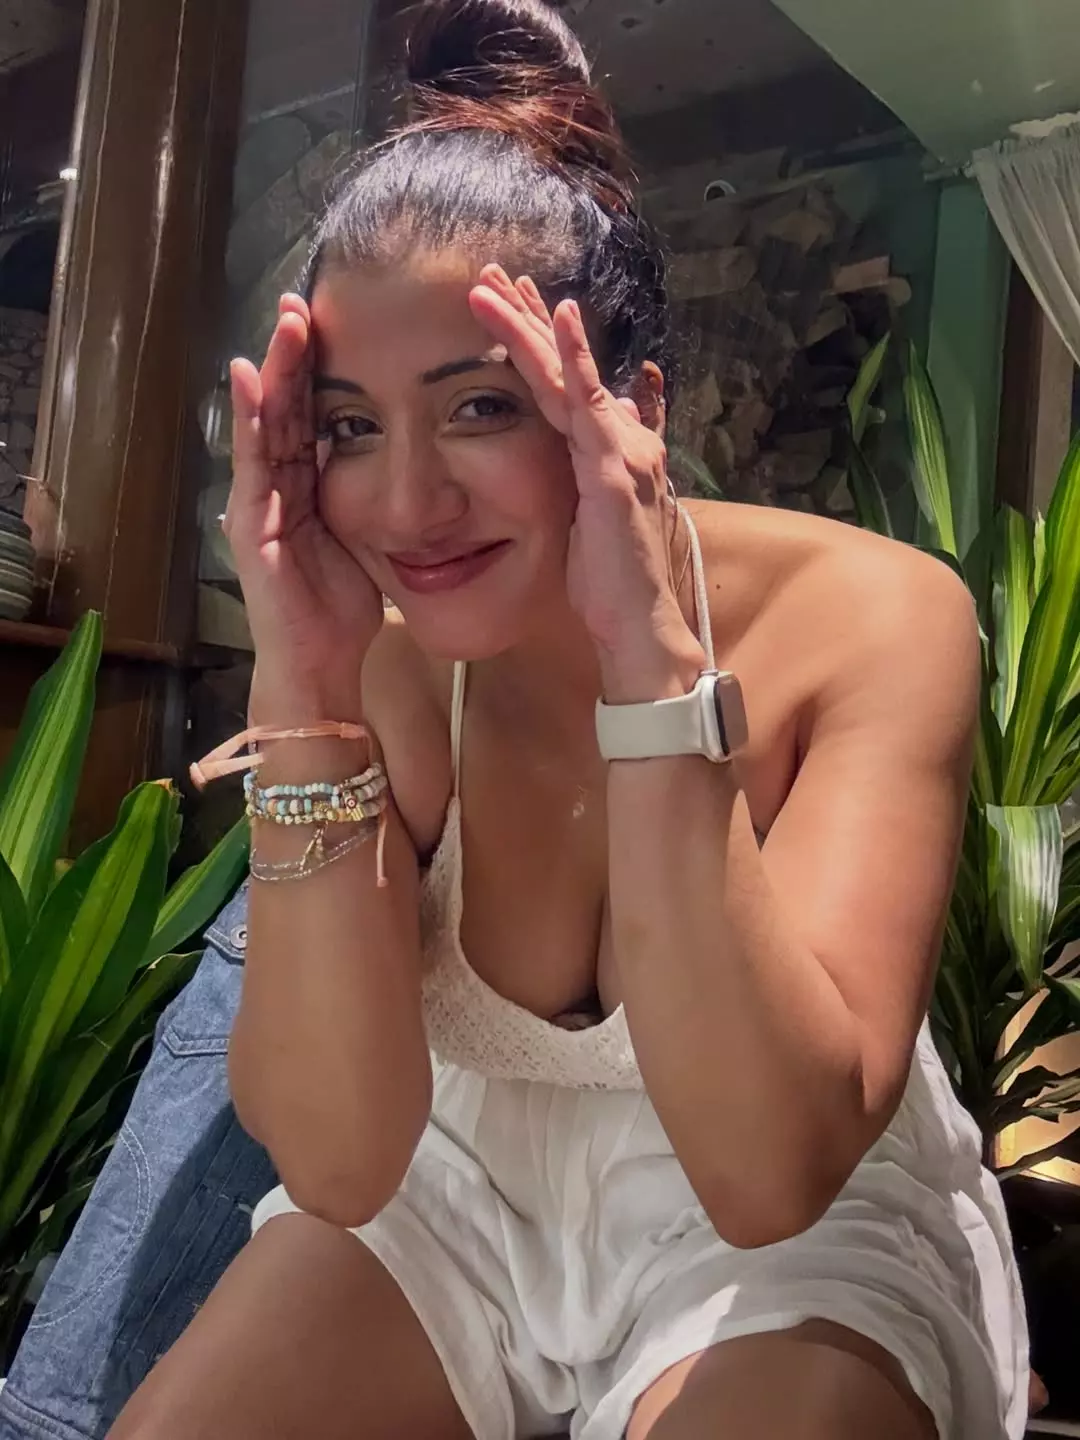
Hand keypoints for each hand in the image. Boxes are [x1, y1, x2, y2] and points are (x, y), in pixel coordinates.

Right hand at [225, 294, 383, 720]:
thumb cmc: (343, 608)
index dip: (319, 374)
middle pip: (285, 410)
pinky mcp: (252, 526)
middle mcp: (279, 489)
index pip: (312, 418)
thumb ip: (374, 501)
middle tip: (302, 303)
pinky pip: (252, 465)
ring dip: (272, 373)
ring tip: (282, 325)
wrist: (317, 663)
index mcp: (308, 489)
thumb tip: (411, 470)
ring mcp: (260, 505)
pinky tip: (249, 380)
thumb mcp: (367, 540)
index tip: (334, 326)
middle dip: (292, 358)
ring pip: (265, 426)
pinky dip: (249, 422)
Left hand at [469, 265, 704, 701]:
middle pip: (567, 367)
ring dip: (531, 324)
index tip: (510, 305)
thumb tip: (587, 451)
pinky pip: (587, 403)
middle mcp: (621, 439)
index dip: (540, 343)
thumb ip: (588, 478)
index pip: (567, 385)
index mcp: (610, 451)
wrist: (640, 625)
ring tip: (495, 283)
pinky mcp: (614, 469)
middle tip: (492, 272)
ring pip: (569, 375)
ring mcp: (620, 450)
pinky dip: (573, 356)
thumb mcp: (590, 521)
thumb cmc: (612, 583)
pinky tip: (558, 315)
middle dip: (529, 316)